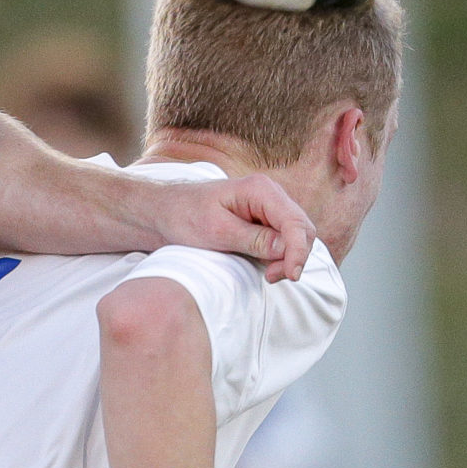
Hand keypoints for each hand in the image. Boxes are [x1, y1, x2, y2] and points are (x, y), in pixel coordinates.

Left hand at [148, 175, 314, 284]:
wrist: (164, 213)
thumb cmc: (184, 216)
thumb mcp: (217, 231)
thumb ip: (254, 239)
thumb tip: (287, 248)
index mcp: (260, 189)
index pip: (294, 222)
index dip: (298, 251)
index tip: (290, 275)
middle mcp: (270, 195)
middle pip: (303, 229)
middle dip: (295, 256)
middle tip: (272, 278)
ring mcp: (268, 209)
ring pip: (297, 237)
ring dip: (288, 259)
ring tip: (268, 276)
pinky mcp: (264, 223)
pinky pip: (284, 241)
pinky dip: (281, 258)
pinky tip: (266, 269)